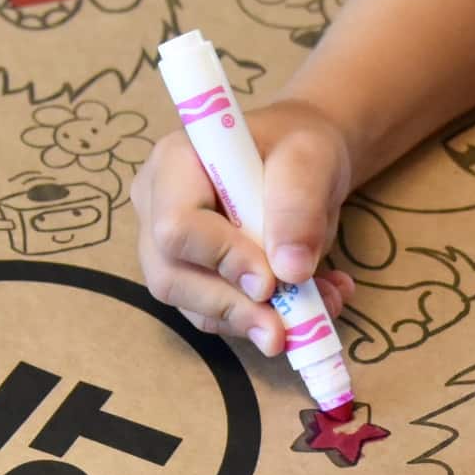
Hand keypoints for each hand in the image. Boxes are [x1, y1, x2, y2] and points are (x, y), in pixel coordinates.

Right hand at [132, 97, 355, 353]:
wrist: (304, 166)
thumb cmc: (298, 150)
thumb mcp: (310, 159)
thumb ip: (298, 205)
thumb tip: (289, 271)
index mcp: (172, 165)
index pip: (175, 226)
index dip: (221, 259)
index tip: (271, 279)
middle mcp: (156, 209)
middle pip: (171, 277)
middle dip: (235, 307)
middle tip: (288, 325)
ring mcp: (167, 251)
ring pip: (194, 308)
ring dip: (256, 321)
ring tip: (318, 306)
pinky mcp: (192, 281)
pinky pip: (218, 318)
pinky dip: (264, 322)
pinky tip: (309, 306)